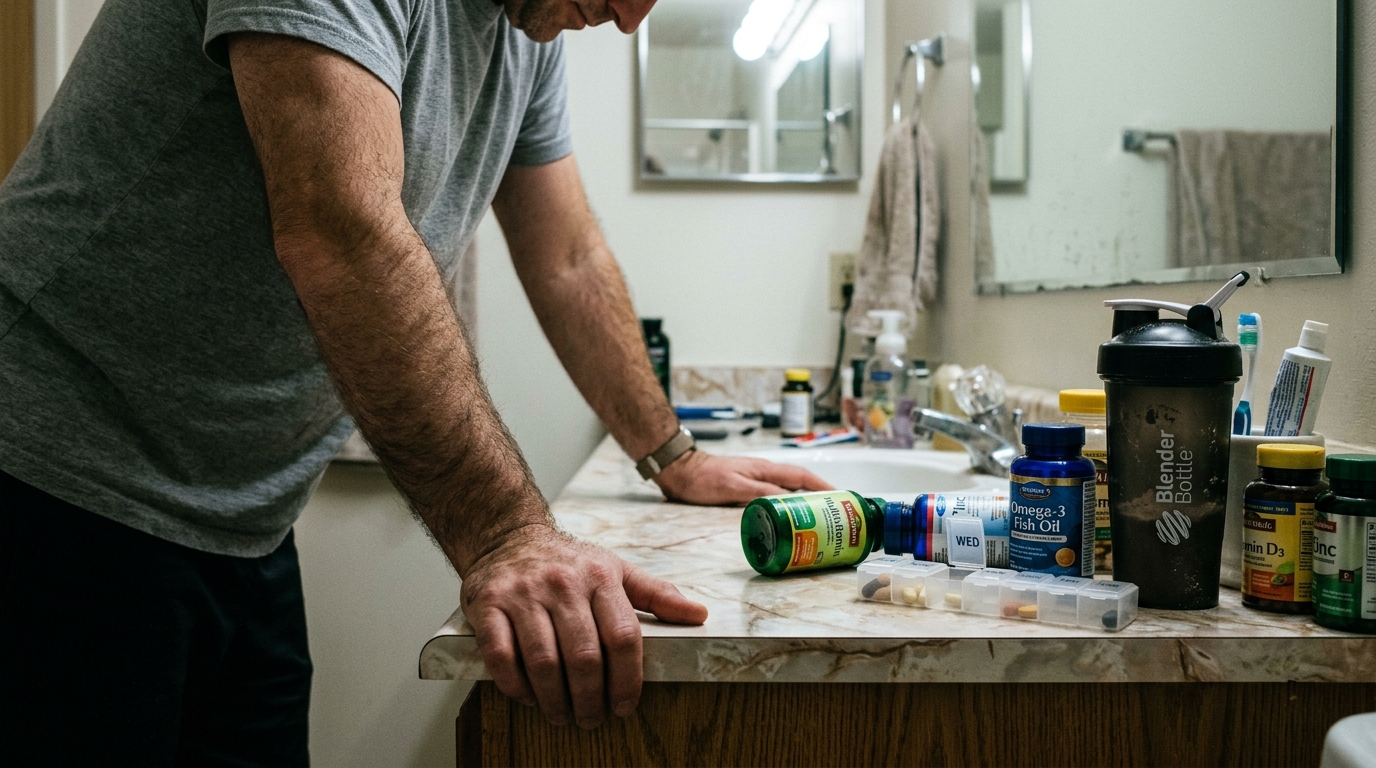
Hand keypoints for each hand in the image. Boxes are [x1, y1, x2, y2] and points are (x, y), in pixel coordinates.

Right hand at [460, 524, 707, 727]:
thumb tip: (699, 614)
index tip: (625, 706)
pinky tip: (528, 697)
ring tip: (562, 714)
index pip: (623, 637)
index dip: (628, 680)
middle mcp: (562, 583)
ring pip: (543, 661)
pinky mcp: (487, 604)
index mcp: (600, 576)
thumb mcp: (616, 570)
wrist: (508, 535)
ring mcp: (522, 593)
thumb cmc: (569, 562)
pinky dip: (516, 685)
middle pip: (584, 656)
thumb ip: (657, 594)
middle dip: (591, 699)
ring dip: (555, 699)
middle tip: (591, 719)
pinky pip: (501, 656)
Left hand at [654, 450, 832, 505]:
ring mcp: (757, 480)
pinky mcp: (748, 489)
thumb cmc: (703, 478)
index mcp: (765, 469)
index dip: (823, 486)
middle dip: (820, 497)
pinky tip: (789, 521)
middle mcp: (765, 473)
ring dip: (805, 504)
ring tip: (818, 521)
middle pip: (800, 484)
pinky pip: (776, 498)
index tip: (840, 497)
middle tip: (835, 515)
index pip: (802, 476)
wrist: (680, 471)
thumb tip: (786, 500)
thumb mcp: (733, 486)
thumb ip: (759, 492)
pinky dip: (787, 508)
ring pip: (789, 492)